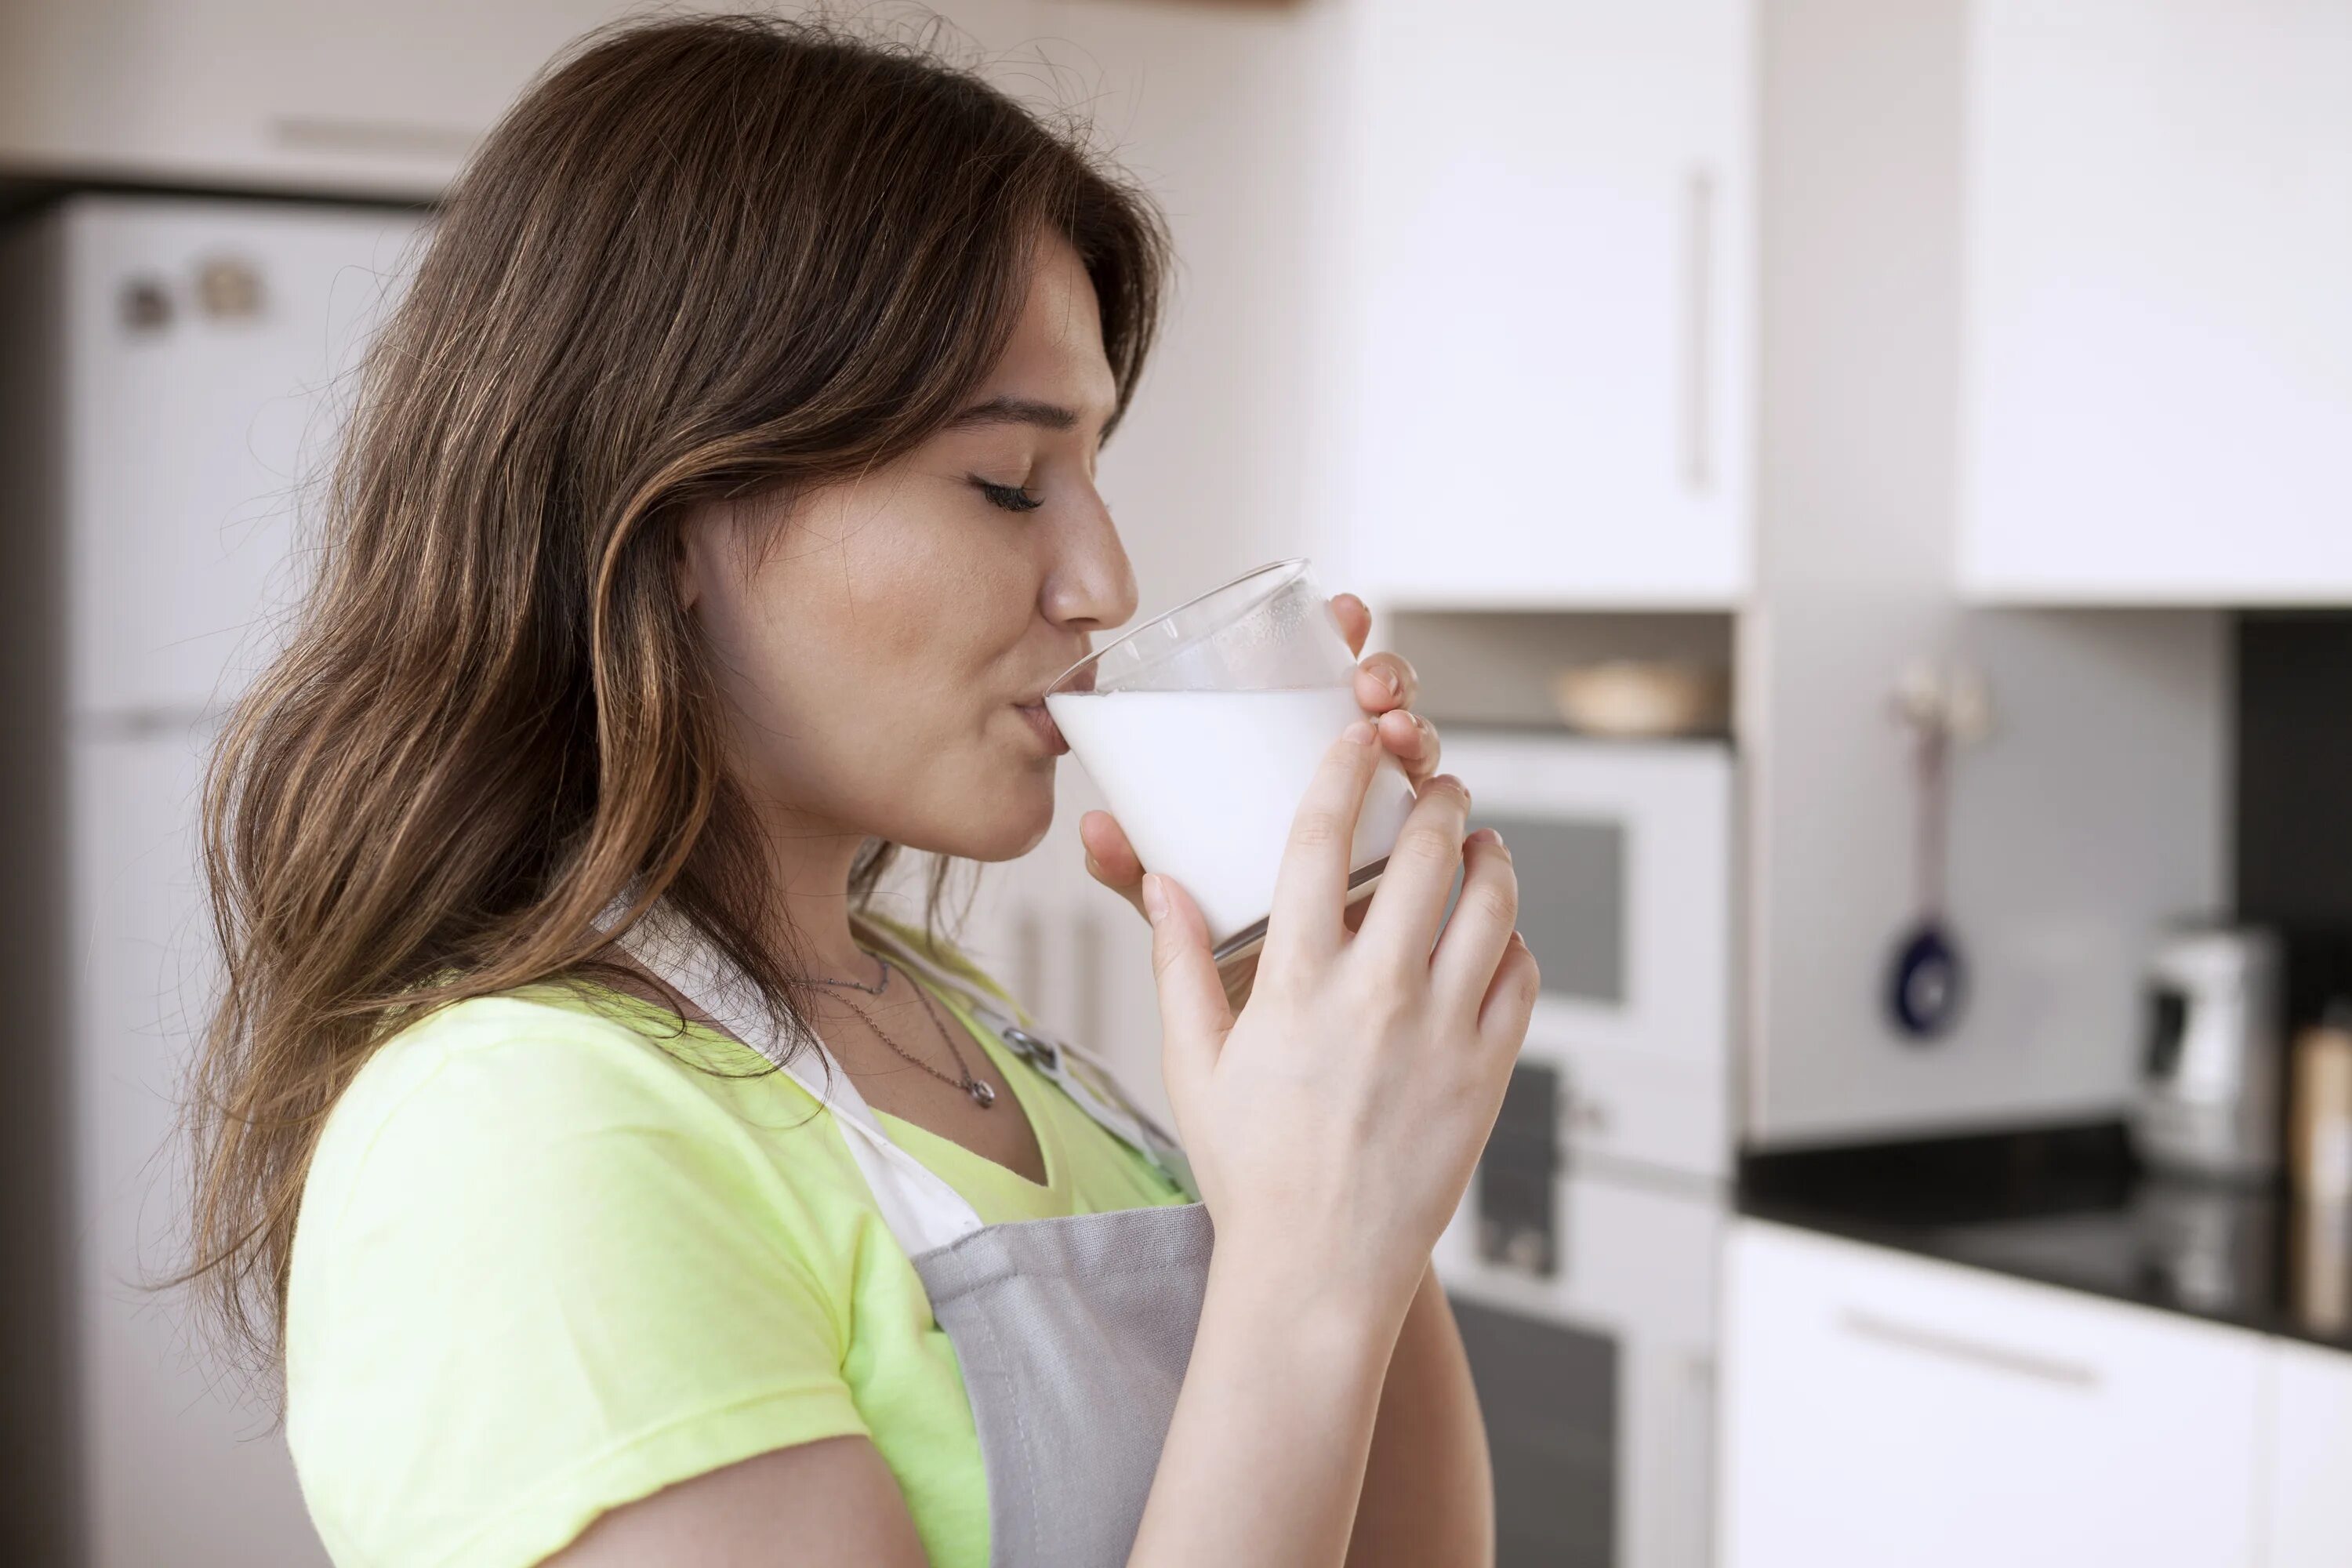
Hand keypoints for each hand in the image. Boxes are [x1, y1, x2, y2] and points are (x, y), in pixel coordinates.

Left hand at [1078, 592, 1440, 997]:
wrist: (1281, 1079)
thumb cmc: (1230, 985)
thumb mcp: (1174, 920)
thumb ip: (1139, 884)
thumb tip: (1095, 830)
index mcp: (1286, 781)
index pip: (1319, 683)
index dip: (1339, 636)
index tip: (1342, 617)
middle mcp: (1351, 796)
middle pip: (1385, 707)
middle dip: (1391, 677)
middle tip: (1373, 689)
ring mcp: (1397, 836)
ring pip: (1424, 762)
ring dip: (1422, 733)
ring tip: (1401, 737)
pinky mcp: (1429, 893)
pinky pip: (1458, 848)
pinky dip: (1462, 829)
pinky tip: (1466, 828)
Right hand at [1140, 723, 1538, 1324]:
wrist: (1319, 1268)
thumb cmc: (1251, 1169)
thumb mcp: (1193, 1063)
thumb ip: (1180, 963)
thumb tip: (1161, 881)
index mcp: (1294, 985)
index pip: (1322, 841)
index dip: (1344, 772)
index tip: (1355, 739)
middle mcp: (1375, 997)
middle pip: (1425, 854)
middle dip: (1436, 799)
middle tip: (1436, 783)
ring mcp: (1442, 1034)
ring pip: (1491, 905)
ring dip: (1490, 855)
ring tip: (1480, 842)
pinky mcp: (1488, 1073)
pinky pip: (1521, 977)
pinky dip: (1513, 940)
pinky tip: (1494, 933)